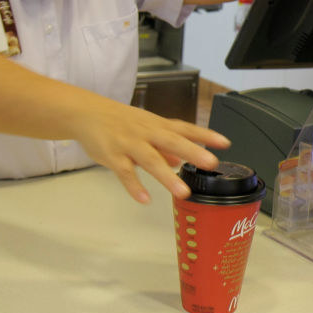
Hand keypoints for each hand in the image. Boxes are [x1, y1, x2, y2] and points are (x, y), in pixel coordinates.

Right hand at [74, 101, 230, 203]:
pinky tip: (145, 199)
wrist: (87, 113)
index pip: (186, 129)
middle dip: (192, 152)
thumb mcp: (146, 129)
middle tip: (211, 163)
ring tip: (183, 192)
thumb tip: (179, 162)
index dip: (205, 135)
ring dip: (167, 176)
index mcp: (158, 125)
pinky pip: (125, 173)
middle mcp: (146, 133)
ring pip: (150, 159)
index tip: (225, 142)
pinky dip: (135, 186)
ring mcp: (129, 144)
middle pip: (172, 141)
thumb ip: (163, 146)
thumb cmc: (120, 122)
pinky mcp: (112, 156)